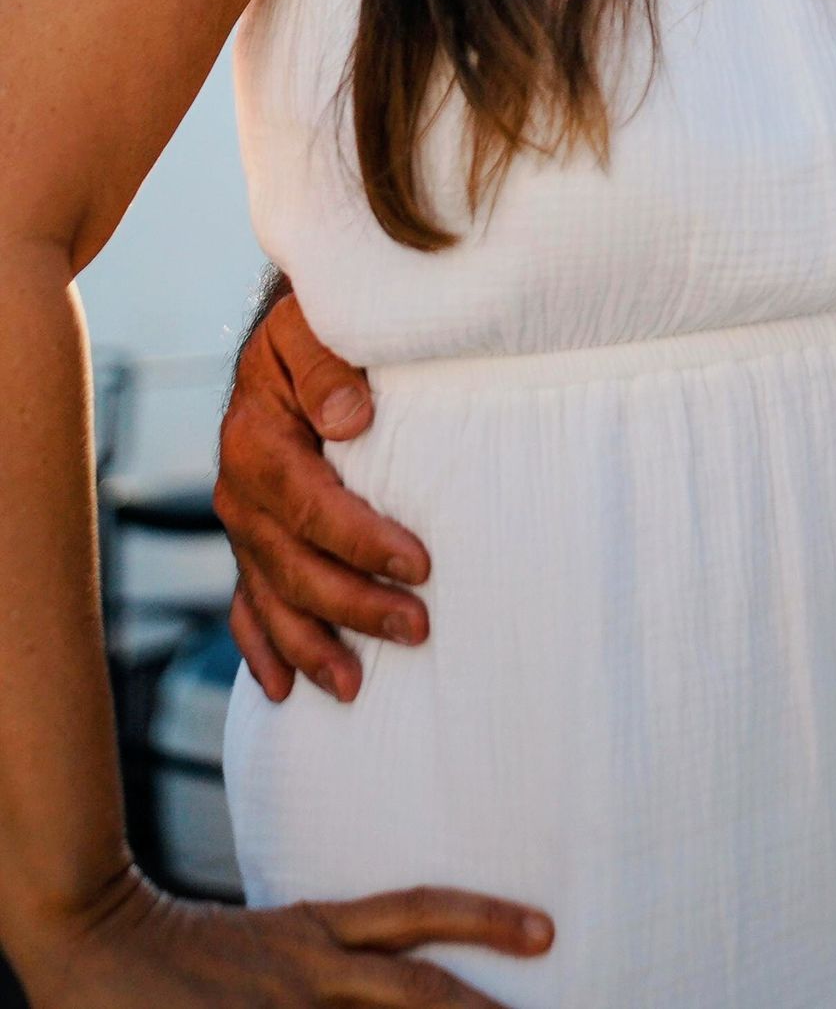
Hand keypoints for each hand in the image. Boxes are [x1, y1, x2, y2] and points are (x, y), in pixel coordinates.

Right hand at [27, 872, 551, 1005]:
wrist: (102, 941)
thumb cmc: (186, 952)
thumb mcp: (270, 943)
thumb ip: (329, 956)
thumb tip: (386, 976)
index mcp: (320, 928)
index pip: (420, 911)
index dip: (485, 918)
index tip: (544, 929)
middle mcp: (314, 964)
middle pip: (421, 988)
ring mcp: (288, 1002)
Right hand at [215, 296, 429, 704]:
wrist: (292, 329)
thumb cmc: (320, 323)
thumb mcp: (316, 320)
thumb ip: (328, 362)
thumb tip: (352, 420)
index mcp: (255, 437)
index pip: (310, 504)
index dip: (362, 540)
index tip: (419, 565)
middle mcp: (240, 490)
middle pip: (292, 565)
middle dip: (352, 604)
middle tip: (416, 628)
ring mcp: (242, 524)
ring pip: (271, 598)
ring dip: (311, 645)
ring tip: (355, 687)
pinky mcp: (251, 541)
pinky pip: (246, 607)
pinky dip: (263, 650)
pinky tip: (284, 691)